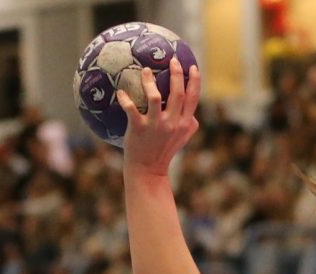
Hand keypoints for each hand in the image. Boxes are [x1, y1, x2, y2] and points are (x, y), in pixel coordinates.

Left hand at [117, 58, 200, 177]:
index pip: (193, 98)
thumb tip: (193, 112)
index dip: (194, 81)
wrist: (149, 170)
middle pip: (178, 93)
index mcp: (185, 123)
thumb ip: (189, 124)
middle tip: (171, 60)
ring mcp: (156, 126)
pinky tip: (121, 92)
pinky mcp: (139, 129)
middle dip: (176, 74)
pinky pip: (131, 109)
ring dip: (149, 81)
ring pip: (154, 97)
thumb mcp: (182, 139)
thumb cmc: (164, 151)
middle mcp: (173, 123)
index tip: (192, 67)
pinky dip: (125, 99)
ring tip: (145, 70)